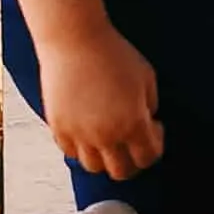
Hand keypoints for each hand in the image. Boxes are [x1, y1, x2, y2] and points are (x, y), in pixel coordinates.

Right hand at [39, 24, 163, 180]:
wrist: (75, 40)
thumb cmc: (113, 54)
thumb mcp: (147, 78)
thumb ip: (149, 105)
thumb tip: (145, 122)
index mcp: (133, 123)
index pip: (149, 158)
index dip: (155, 145)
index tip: (153, 128)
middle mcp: (106, 135)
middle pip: (122, 172)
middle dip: (132, 161)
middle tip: (133, 143)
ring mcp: (79, 133)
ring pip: (94, 167)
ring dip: (105, 157)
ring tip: (108, 137)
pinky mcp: (58, 126)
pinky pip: (70, 152)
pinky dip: (81, 147)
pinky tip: (87, 129)